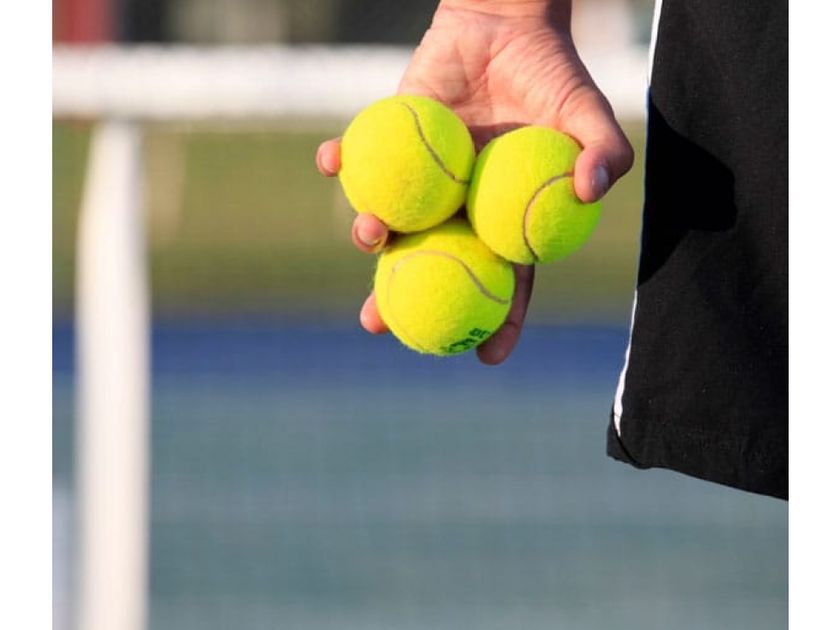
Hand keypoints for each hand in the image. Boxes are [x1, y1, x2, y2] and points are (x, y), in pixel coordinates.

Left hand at [316, 0, 632, 364]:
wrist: (509, 24)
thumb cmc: (552, 74)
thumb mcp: (587, 112)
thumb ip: (602, 151)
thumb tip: (590, 191)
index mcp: (501, 220)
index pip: (500, 283)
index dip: (496, 323)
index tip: (486, 358)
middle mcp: (455, 209)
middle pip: (427, 266)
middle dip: (399, 301)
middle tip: (379, 326)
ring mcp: (419, 179)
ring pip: (388, 220)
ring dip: (371, 234)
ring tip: (371, 235)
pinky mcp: (389, 139)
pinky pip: (359, 155)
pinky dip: (342, 159)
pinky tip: (331, 161)